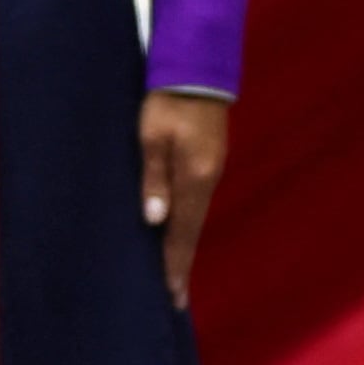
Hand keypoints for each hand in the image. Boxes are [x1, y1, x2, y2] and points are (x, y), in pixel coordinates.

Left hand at [140, 91, 230, 306]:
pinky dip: (187, 222)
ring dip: (183, 244)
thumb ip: (153, 177)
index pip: (182, 231)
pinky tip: (176, 230)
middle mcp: (208, 178)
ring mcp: (212, 169)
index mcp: (194, 176)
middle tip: (174, 297)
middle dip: (181, 263)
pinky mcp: (210, 160)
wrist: (197, 67)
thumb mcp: (150, 135)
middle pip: (192, 230)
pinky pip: (197, 201)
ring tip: (172, 271)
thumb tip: (154, 219)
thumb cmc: (167, 99)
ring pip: (195, 216)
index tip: (172, 296)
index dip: (175, 265)